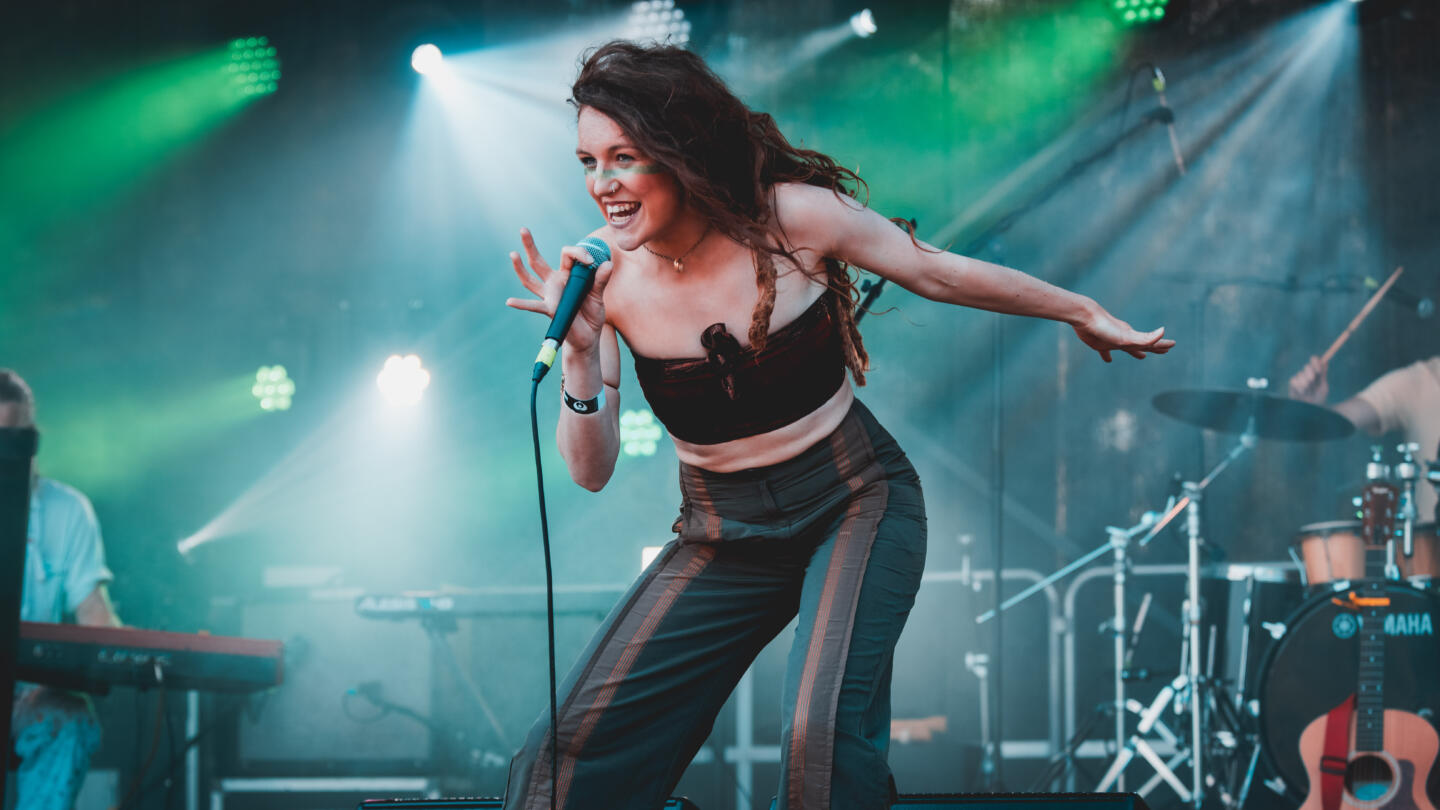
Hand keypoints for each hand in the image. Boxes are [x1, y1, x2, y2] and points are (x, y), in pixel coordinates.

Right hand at [504, 228, 614, 355]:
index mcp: (568, 275)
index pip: (568, 255)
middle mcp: (555, 282)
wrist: (588, 336)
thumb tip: (607, 264)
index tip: (591, 261)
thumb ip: (601, 280)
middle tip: (523, 229)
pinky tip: (510, 301)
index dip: (578, 253)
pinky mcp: (550, 310)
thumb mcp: (598, 296)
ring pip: (530, 280)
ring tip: (513, 253)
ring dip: (520, 268)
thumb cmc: (591, 314)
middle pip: (538, 261)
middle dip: (530, 245)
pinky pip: (534, 306)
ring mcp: (549, 295)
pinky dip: (521, 304)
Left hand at [1071, 305, 1174, 361]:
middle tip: (1163, 351)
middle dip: (1153, 349)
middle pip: (1141, 345)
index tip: (1173, 344)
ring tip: (1141, 356)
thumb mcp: (1126, 336)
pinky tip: (1108, 360)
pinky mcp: (1098, 343)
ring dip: (1135, 353)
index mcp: (1131, 338)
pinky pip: (1105, 351)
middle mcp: (1124, 338)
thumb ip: (1145, 337)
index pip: (1150, 343)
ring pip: (1126, 349)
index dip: (1161, 345)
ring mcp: (1111, 340)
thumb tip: (1163, 331)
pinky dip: (1107, 356)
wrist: (1085, 317)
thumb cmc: (1105, 326)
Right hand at [1288, 355, 1328, 403]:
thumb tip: (1325, 362)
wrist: (1310, 409)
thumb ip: (1322, 375)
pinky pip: (1294, 380)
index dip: (1315, 361)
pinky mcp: (1293, 383)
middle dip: (1310, 372)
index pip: (1315, 361)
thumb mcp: (1323, 387)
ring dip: (1305, 383)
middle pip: (1307, 367)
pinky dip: (1298, 386)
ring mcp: (1300, 378)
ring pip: (1300, 374)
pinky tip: (1302, 392)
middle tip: (1312, 379)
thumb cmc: (1318, 399)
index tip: (1317, 362)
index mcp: (1317, 373)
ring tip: (1308, 392)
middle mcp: (1308, 374)